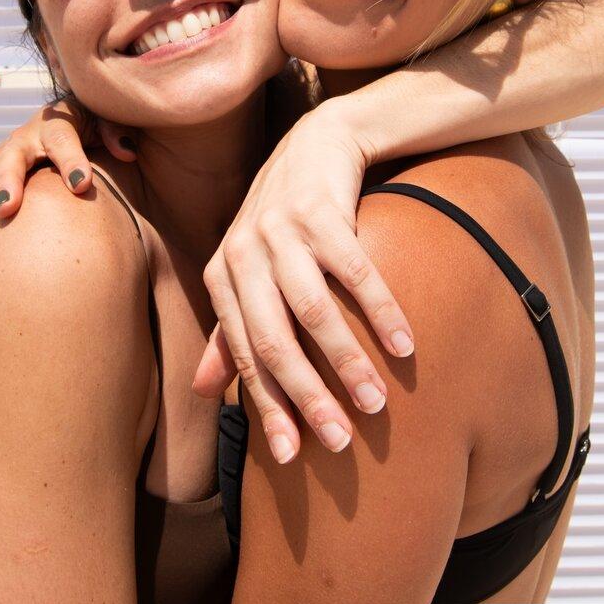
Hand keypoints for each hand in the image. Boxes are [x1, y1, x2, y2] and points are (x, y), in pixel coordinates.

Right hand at [0, 99, 135, 256]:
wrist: (66, 124)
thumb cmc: (92, 128)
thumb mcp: (107, 123)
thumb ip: (117, 134)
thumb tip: (127, 151)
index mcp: (55, 125)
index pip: (61, 139)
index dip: (71, 160)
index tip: (81, 186)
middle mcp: (22, 139)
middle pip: (10, 158)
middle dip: (6, 183)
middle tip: (7, 210)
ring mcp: (1, 159)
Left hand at [194, 98, 413, 462]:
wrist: (316, 144)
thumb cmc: (281, 221)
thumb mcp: (245, 271)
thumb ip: (226, 331)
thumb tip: (199, 392)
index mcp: (222, 277)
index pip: (243, 356)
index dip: (266, 407)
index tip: (291, 458)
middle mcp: (243, 254)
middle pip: (273, 339)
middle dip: (306, 396)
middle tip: (339, 444)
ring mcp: (280, 230)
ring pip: (312, 310)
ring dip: (345, 360)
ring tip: (376, 403)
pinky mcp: (320, 210)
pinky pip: (355, 270)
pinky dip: (381, 310)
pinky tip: (404, 346)